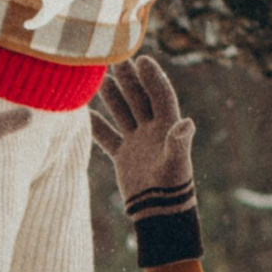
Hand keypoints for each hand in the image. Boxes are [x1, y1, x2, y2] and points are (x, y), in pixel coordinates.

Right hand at [89, 54, 196, 223]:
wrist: (158, 213)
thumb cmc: (172, 188)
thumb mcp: (176, 163)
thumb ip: (179, 142)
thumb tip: (187, 122)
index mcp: (168, 127)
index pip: (160, 95)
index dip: (152, 77)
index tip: (142, 58)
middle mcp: (153, 131)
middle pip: (139, 99)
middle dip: (129, 79)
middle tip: (116, 59)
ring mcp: (137, 142)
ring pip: (123, 113)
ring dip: (112, 97)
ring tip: (99, 79)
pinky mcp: (124, 156)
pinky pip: (108, 136)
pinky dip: (97, 126)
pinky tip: (84, 113)